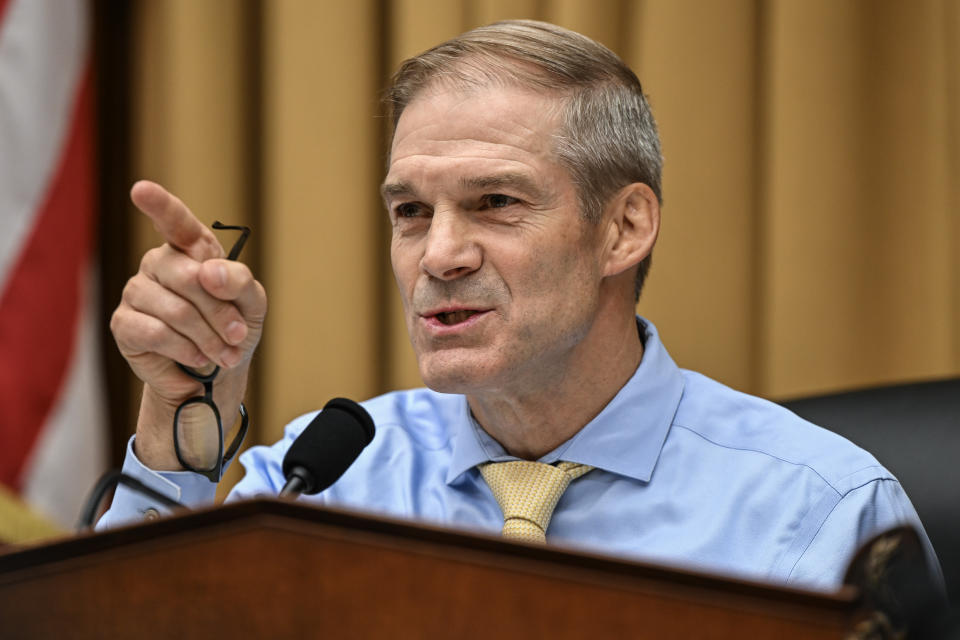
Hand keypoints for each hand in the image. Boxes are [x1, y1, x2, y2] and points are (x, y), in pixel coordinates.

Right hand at [110, 180, 266, 469]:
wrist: (215, 374)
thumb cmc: (234, 328)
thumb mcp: (251, 304)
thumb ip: (239, 282)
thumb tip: (207, 271)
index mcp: (191, 250)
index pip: (175, 221)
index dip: (159, 205)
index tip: (141, 190)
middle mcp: (160, 264)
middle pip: (190, 277)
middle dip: (221, 312)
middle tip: (238, 336)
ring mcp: (138, 292)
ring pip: (175, 310)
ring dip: (208, 338)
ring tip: (224, 354)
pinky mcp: (125, 324)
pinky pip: (156, 333)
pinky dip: (186, 350)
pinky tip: (198, 358)